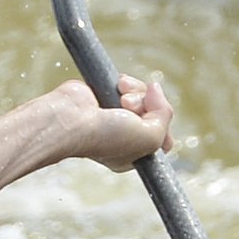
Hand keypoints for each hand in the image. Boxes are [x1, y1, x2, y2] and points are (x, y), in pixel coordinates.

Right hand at [55, 75, 173, 170]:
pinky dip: (127, 83)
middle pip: (154, 113)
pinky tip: (119, 86)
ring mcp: (115, 116)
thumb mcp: (150, 137)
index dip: (163, 125)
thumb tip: (155, 88)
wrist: (73, 119)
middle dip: (148, 105)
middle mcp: (124, 137)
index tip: (151, 121)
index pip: (162, 138)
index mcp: (133, 155)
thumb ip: (165, 117)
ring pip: (143, 96)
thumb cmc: (106, 137)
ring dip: (137, 92)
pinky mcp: (106, 98)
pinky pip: (129, 85)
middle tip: (130, 107)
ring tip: (122, 98)